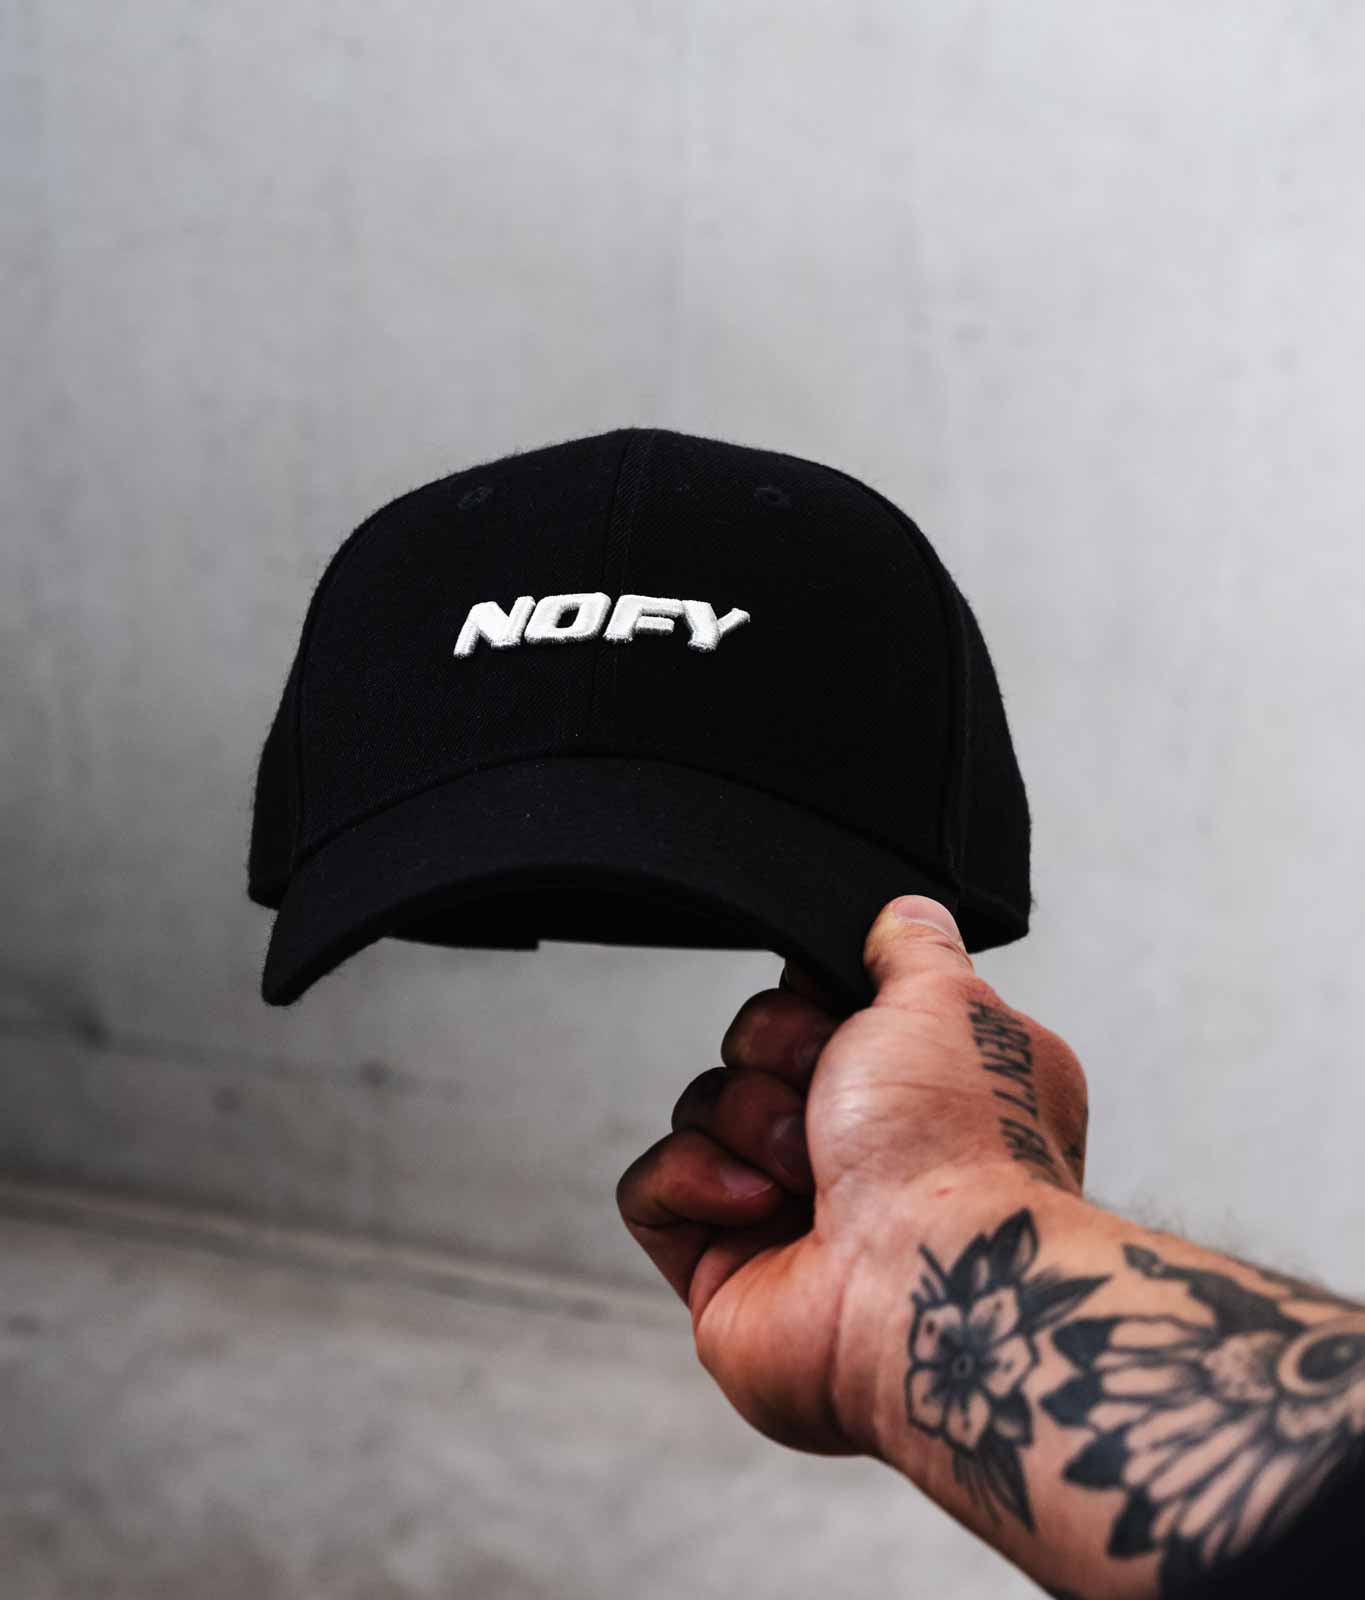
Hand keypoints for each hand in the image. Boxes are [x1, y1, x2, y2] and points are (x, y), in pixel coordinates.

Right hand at [615, 894, 1088, 1458]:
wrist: (929, 1288)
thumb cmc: (956, 1152)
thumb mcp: (950, 1001)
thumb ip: (914, 946)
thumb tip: (901, 914)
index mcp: (916, 1089)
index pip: (819, 1005)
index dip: (812, 996)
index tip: (833, 1002)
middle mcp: (857, 1150)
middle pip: (753, 1047)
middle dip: (781, 1056)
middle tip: (831, 1097)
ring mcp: (787, 1215)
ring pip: (704, 1109)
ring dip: (749, 1123)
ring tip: (808, 1172)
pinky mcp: (723, 1268)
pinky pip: (651, 1188)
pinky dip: (694, 1181)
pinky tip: (758, 1206)